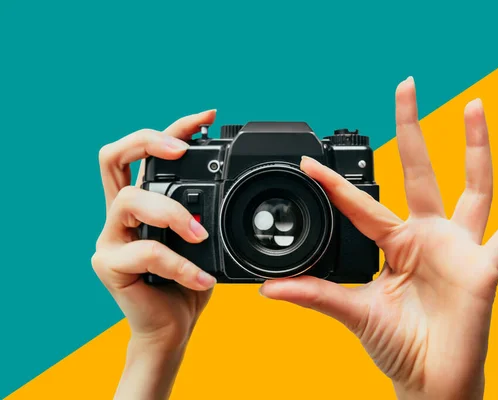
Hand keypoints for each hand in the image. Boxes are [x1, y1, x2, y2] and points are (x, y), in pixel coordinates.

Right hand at [92, 109, 216, 398]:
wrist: (172, 327)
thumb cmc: (188, 281)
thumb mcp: (204, 241)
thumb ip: (205, 214)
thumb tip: (232, 186)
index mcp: (144, 201)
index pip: (146, 152)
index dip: (172, 128)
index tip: (206, 116)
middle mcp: (121, 213)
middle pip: (112, 157)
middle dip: (148, 142)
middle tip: (182, 151)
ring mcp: (111, 237)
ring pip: (130, 200)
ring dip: (171, 213)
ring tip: (201, 235)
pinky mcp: (110, 265)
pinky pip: (144, 253)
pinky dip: (179, 264)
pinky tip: (201, 278)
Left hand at [260, 78, 497, 399]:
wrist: (430, 378)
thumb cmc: (398, 343)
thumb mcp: (355, 312)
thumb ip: (317, 296)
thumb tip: (270, 291)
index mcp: (395, 245)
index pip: (362, 205)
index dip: (336, 185)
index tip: (310, 161)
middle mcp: (427, 237)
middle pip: (419, 172)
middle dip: (411, 129)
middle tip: (405, 87)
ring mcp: (458, 247)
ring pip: (471, 187)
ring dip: (475, 147)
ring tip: (474, 105)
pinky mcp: (486, 267)